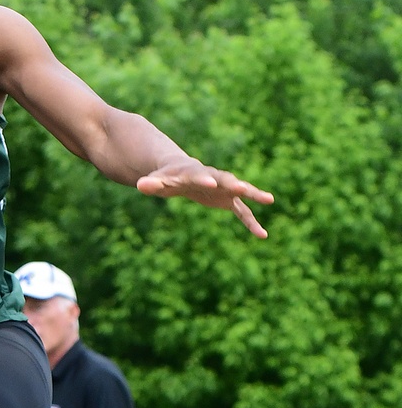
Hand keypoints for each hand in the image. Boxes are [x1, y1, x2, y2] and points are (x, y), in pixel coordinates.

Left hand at [136, 160, 273, 237]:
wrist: (182, 172)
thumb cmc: (168, 178)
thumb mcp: (158, 182)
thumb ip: (151, 184)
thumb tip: (139, 185)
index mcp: (195, 173)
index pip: (200, 175)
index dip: (204, 179)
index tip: (210, 183)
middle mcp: (214, 178)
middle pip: (226, 179)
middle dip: (234, 183)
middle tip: (244, 187)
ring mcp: (224, 189)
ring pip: (241, 192)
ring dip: (253, 195)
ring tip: (269, 199)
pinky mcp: (229, 201)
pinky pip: (242, 212)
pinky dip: (251, 223)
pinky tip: (262, 235)